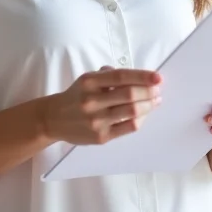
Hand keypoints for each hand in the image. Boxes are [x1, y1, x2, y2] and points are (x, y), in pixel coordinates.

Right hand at [40, 66, 162, 145]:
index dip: (142, 76)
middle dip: (149, 92)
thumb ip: (108, 75)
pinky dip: (140, 119)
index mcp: (90, 82)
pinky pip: (127, 127)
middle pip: (129, 94)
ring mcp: (97, 120)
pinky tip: (143, 115)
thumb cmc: (76, 96)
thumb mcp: (87, 79)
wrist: (54, 119)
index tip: (158, 77)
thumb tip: (137, 76)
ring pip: (131, 111)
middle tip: (158, 90)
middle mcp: (93, 100)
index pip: (121, 76)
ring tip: (155, 101)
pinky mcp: (101, 136)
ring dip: (148, 105)